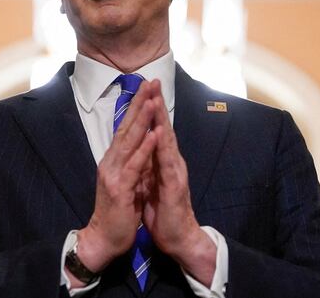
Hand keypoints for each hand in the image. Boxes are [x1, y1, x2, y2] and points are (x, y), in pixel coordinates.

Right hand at [74, 81, 157, 276]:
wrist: (104, 239)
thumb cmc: (118, 211)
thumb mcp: (126, 181)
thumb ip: (131, 162)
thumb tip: (140, 143)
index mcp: (113, 160)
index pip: (126, 128)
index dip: (136, 107)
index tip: (146, 88)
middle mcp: (111, 162)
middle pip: (126, 128)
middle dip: (138, 104)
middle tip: (149, 82)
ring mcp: (114, 174)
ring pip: (129, 142)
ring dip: (142, 120)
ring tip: (152, 100)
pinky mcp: (120, 188)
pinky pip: (135, 165)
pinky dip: (145, 149)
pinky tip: (153, 135)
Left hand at [140, 80, 216, 285]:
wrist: (177, 238)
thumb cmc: (163, 212)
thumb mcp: (151, 183)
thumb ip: (148, 164)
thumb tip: (141, 148)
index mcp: (163, 161)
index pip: (155, 130)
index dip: (149, 110)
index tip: (143, 89)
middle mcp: (171, 161)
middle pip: (163, 128)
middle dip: (156, 104)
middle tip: (152, 81)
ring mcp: (174, 172)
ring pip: (167, 140)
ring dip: (161, 119)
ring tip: (155, 99)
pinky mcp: (174, 186)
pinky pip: (166, 164)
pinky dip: (163, 148)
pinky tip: (159, 135)